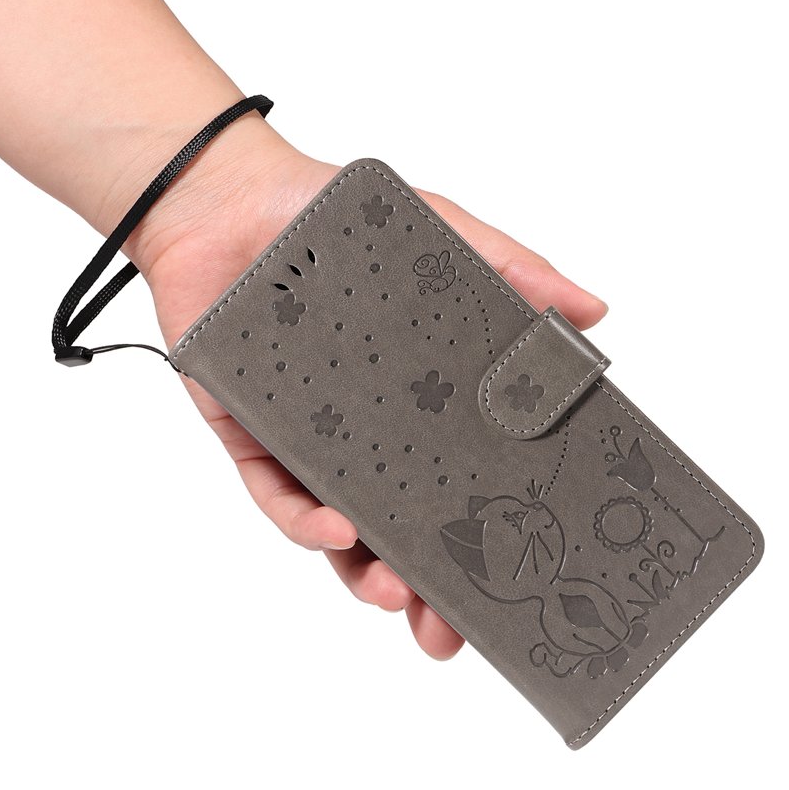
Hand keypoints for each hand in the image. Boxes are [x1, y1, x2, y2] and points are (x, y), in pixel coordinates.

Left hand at [125, 121, 607, 659]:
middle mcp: (362, 434)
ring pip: (337, 528)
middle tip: (448, 629)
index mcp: (412, 403)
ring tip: (396, 594)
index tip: (517, 579)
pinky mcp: (248, 434)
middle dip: (422, 587)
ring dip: (364, 570)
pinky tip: (335, 530)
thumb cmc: (336, 221)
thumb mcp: (441, 240)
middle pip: (396, 526)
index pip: (455, 482)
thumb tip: (592, 312)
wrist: (234, 198)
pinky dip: (303, 518)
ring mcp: (305, 440)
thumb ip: (512, 272)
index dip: (485, 534)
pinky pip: (273, 491)